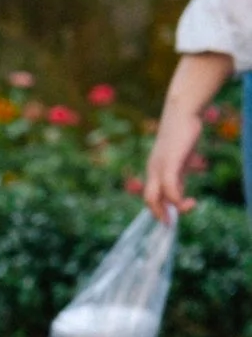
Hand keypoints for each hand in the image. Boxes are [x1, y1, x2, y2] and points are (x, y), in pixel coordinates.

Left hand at [143, 99, 205, 221]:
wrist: (181, 112)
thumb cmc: (182, 134)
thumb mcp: (179, 158)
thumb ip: (178, 174)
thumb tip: (179, 190)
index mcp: (154, 169)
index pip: (150, 194)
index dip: (157, 209)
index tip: (167, 220)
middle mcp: (153, 169)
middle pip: (148, 198)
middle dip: (158, 213)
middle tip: (169, 224)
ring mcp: (159, 166)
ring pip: (157, 194)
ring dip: (171, 208)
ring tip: (188, 208)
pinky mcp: (169, 161)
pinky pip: (169, 185)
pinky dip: (176, 197)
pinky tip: (187, 200)